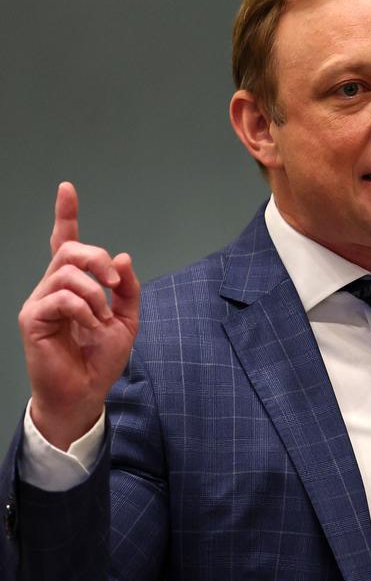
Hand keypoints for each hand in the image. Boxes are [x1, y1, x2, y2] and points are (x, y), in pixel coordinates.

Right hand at [18, 182, 139, 449]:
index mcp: (74, 284)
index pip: (64, 241)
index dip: (65, 214)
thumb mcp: (126, 321)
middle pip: (70, 249)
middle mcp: (53, 287)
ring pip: (67, 272)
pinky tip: (91, 328)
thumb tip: (123, 257)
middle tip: (114, 285)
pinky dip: (85, 311)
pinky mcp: (33, 319)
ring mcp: (41, 301)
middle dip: (97, 259)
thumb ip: (127, 290)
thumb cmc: (100, 358)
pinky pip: (62, 298)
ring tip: (102, 318)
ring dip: (95, 293)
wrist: (86, 392)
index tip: (67, 189)